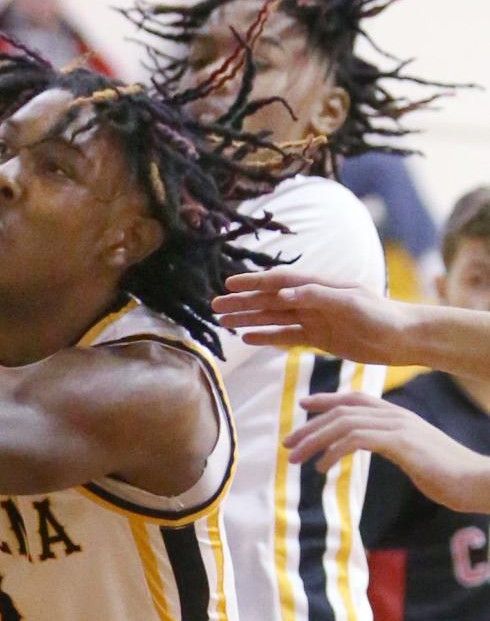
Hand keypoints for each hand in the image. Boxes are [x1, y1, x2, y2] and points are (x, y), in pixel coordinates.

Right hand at [212, 268, 409, 364]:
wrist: (405, 339)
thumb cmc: (383, 315)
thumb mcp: (351, 302)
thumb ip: (316, 296)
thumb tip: (283, 293)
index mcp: (319, 286)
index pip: (279, 281)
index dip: (253, 282)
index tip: (229, 284)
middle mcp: (313, 300)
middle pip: (270, 300)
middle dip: (242, 303)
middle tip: (215, 307)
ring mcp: (314, 319)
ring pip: (273, 318)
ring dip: (249, 319)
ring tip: (224, 322)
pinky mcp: (319, 338)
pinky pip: (286, 336)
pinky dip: (266, 337)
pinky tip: (247, 337)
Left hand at [284, 391, 489, 511]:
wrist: (478, 481)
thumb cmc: (447, 475)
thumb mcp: (413, 454)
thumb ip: (392, 446)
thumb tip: (371, 447)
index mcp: (398, 415)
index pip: (355, 398)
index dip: (327, 399)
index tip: (303, 406)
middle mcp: (396, 415)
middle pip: (342, 410)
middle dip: (310, 426)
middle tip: (287, 444)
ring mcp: (399, 427)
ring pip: (343, 423)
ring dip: (314, 440)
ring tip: (296, 459)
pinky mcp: (401, 444)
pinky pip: (356, 440)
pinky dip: (333, 452)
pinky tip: (321, 468)